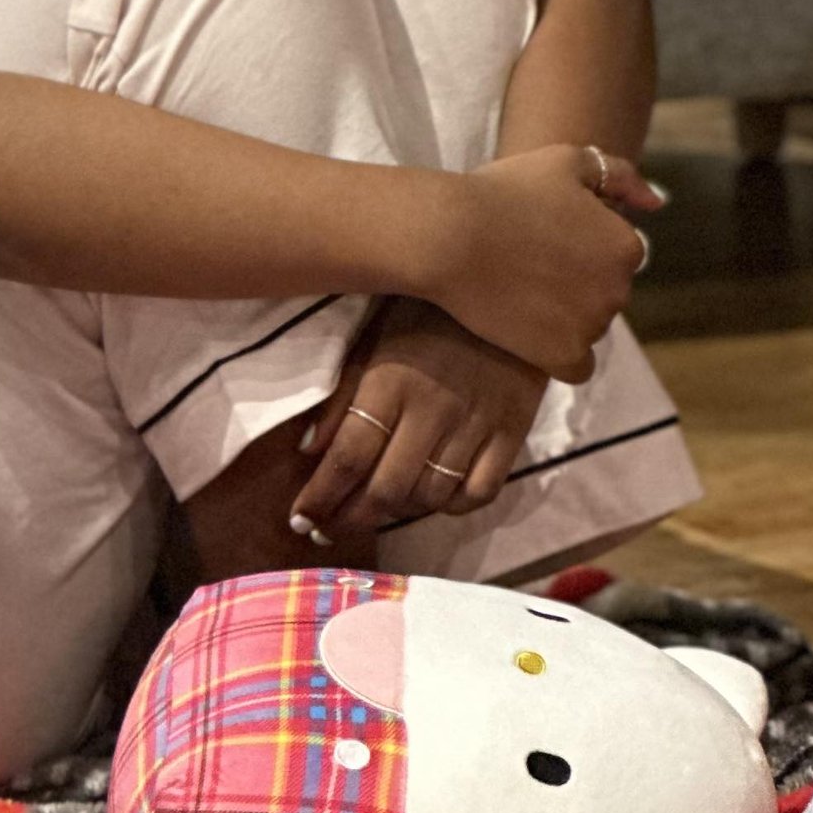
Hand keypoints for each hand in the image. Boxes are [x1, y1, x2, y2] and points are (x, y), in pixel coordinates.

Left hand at [293, 297, 548, 536]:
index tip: (300, 518)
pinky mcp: (512, 435)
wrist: (505, 283)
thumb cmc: (426, 307)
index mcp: (390, 383)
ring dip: (396, 514)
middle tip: (327, 530)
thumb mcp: (374, 336)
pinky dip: (452, 507)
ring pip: (431, 497)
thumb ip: (344, 393)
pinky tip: (431, 501)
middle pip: (387, 487)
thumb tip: (309, 449)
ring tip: (370, 514)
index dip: (321, 495)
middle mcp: (431, 412)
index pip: (349, 455)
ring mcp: (475, 427)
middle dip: (350, 517)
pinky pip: (480, 493)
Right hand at [423, 145, 661, 378]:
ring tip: (517, 289)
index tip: (541, 236)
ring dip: (563, 314)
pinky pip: (575, 365)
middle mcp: (620, 289)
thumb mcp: (563, 161)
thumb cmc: (503, 192)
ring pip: (588, 326)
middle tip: (525, 260)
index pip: (613, 254)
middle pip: (602, 291)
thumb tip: (657, 203)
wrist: (449, 235)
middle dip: (574, 280)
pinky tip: (527, 329)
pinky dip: (556, 352)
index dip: (576, 244)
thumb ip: (618, 176)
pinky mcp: (565, 357)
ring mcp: (594, 327)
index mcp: (626, 245)